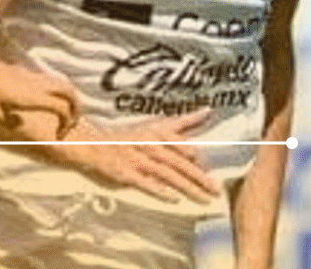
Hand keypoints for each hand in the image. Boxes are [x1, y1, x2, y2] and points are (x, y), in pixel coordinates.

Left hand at [0, 42, 77, 136]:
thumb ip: (8, 121)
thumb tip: (18, 123)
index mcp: (31, 97)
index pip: (62, 108)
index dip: (67, 123)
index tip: (59, 135)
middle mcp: (36, 85)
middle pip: (69, 92)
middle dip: (76, 108)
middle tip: (69, 123)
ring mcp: (30, 76)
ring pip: (60, 84)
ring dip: (66, 98)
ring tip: (60, 114)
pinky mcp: (22, 72)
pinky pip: (48, 81)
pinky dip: (54, 92)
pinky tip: (40, 101)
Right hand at [46, 109, 219, 203]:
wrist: (94, 145)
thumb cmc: (130, 137)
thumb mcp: (156, 126)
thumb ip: (184, 121)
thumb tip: (209, 110)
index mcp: (156, 132)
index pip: (177, 141)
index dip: (191, 153)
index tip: (207, 165)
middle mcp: (147, 144)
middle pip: (176, 162)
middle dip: (198, 176)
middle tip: (216, 190)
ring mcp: (136, 159)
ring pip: (165, 174)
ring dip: (185, 187)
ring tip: (203, 198)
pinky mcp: (125, 173)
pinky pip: (144, 182)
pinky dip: (158, 189)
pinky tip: (173, 199)